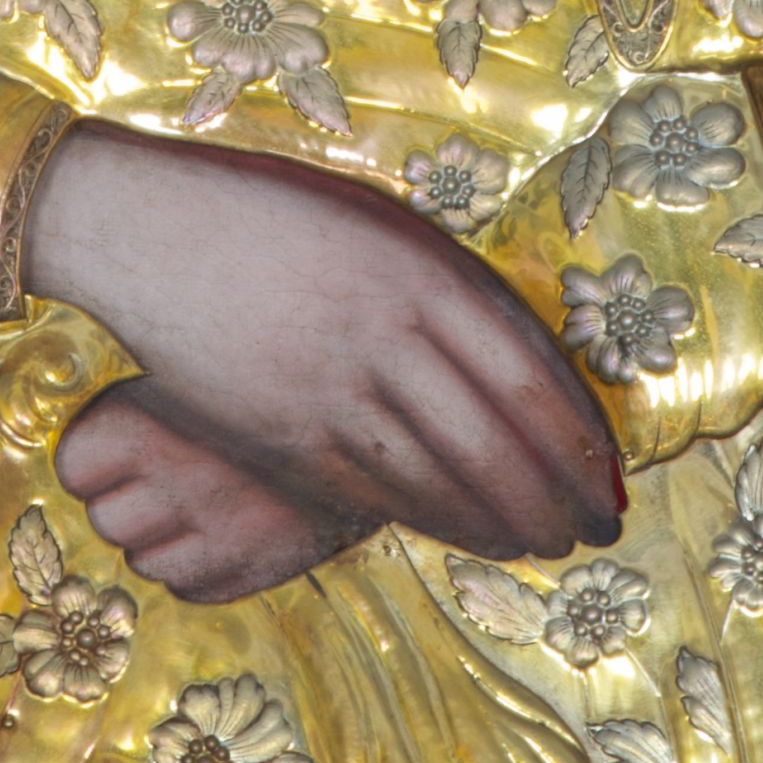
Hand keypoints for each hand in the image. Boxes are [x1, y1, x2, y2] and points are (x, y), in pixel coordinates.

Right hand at [24, 123, 623, 560]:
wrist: (151, 232)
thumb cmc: (279, 218)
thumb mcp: (380, 226)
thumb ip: (450, 290)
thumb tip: (529, 373)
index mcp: (420, 271)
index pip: (529, 377)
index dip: (581, 443)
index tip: (611, 479)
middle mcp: (382, 334)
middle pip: (496, 442)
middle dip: (558, 500)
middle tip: (594, 531)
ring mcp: (327, 390)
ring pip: (441, 480)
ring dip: (507, 524)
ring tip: (545, 544)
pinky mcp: (280, 436)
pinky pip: (375, 495)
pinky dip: (436, 523)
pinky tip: (471, 537)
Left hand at [56, 378, 374, 600]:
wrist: (379, 410)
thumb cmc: (274, 379)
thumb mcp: (202, 365)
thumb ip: (146, 391)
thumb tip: (81, 406)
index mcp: (147, 420)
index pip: (75, 467)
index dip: (93, 461)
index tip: (121, 445)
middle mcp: (172, 480)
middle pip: (107, 521)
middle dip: (126, 504)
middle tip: (164, 477)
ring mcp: (212, 530)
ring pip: (143, 562)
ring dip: (160, 539)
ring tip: (198, 502)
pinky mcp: (251, 568)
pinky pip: (189, 588)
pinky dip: (196, 568)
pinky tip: (223, 530)